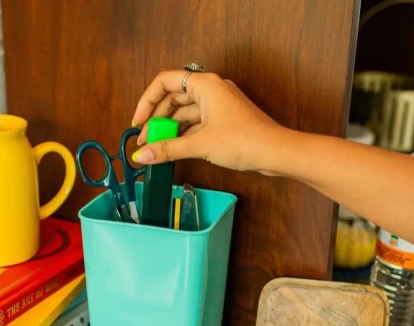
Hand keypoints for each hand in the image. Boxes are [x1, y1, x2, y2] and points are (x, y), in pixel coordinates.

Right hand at [131, 69, 287, 174]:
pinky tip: (172, 150)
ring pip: (184, 114)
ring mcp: (218, 106)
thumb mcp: (200, 144)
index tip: (138, 121)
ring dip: (169, 130)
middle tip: (145, 140)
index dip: (147, 101)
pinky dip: (183, 136)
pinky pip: (196, 124)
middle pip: (173, 99)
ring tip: (155, 148)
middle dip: (157, 119)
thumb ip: (168, 149)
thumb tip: (143, 155)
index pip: (165, 82)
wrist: (274, 152)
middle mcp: (211, 91)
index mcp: (205, 85)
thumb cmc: (246, 140)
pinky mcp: (223, 122)